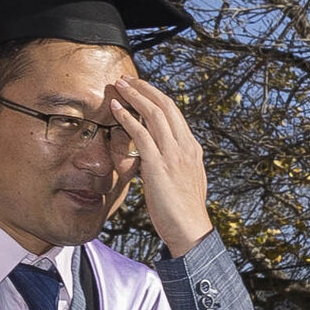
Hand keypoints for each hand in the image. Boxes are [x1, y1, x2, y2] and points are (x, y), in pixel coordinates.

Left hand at [102, 73, 215, 255]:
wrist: (190, 230)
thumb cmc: (184, 211)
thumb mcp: (186, 180)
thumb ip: (176, 163)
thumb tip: (162, 156)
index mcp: (192, 148)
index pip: (175, 112)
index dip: (156, 96)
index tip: (141, 89)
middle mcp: (185, 146)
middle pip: (166, 105)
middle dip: (145, 88)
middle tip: (127, 79)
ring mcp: (174, 154)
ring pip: (154, 113)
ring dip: (134, 96)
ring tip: (118, 86)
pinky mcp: (159, 165)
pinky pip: (141, 134)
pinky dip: (128, 118)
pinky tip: (116, 109)